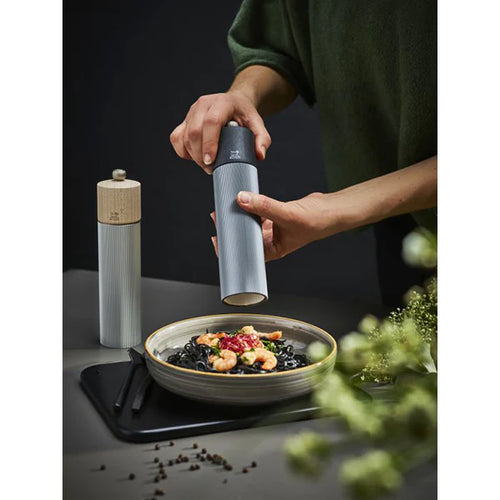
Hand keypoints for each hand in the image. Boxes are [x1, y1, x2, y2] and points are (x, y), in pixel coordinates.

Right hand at [169, 91, 271, 173]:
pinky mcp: (185, 121)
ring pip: (184, 137)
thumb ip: (262, 139)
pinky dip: (183, 151)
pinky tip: (194, 157)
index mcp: (222, 103)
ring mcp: (192, 112)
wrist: (235, 103)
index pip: (211, 122)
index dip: (209, 143)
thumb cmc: (244, 114)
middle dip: (200, 155)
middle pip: (194, 131)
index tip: (211, 161)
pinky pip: (176, 138)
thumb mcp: (257, 124)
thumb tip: (259, 155)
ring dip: (193, 156)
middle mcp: (203, 104)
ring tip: (206, 165)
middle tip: (211, 168)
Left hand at [211, 191, 332, 261]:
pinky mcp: (277, 216)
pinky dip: (252, 206)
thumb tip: (242, 198)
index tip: (217, 240)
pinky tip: (245, 200)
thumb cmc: (316, 222)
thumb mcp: (286, 214)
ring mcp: (275, 228)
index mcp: (274, 250)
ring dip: (240, 216)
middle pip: (245, 237)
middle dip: (231, 229)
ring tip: (227, 208)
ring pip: (251, 224)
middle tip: (218, 218)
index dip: (230, 249)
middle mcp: (272, 241)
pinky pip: (259, 212)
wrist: (332, 209)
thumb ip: (263, 206)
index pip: (246, 254)